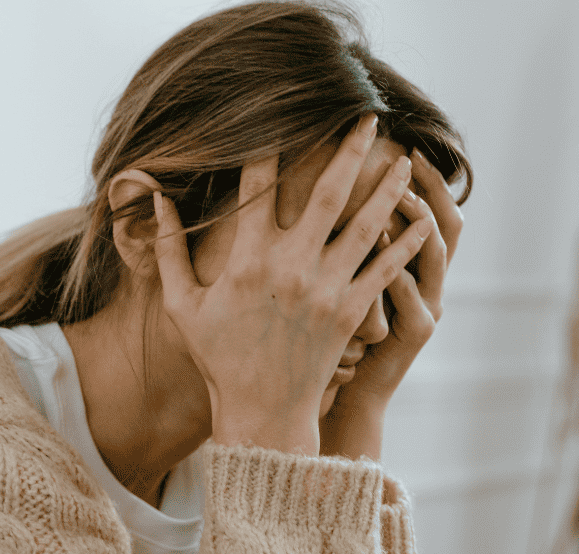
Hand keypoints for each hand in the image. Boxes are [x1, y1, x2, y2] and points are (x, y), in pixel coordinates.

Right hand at [152, 116, 433, 454]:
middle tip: (367, 116)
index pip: (259, 186)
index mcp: (247, 260)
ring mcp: (326, 289)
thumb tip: (156, 200)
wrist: (261, 412)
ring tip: (405, 160)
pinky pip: (385, 270)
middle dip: (350, 149)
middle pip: (328, 192)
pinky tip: (422, 221)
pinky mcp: (351, 313)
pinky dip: (406, 244)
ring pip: (366, 225)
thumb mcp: (182, 306)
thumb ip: (167, 251)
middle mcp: (291, 267)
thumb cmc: (219, 358)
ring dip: (387, 188)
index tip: (281, 118)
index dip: (269, 146)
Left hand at [320, 148, 463, 458]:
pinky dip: (400, 274)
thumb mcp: (344, 287)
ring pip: (434, 256)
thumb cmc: (333, 339)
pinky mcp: (415, 334)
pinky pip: (413, 299)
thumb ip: (342, 246)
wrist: (344, 393)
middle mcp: (427, 282)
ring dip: (418, 224)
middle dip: (430, 188)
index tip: (402, 144)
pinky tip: (382, 252)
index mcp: (409, 266)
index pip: (426, 210)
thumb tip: (322, 194)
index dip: (424, 179)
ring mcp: (426, 307)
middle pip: (445, 223)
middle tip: (406, 156)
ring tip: (399, 195)